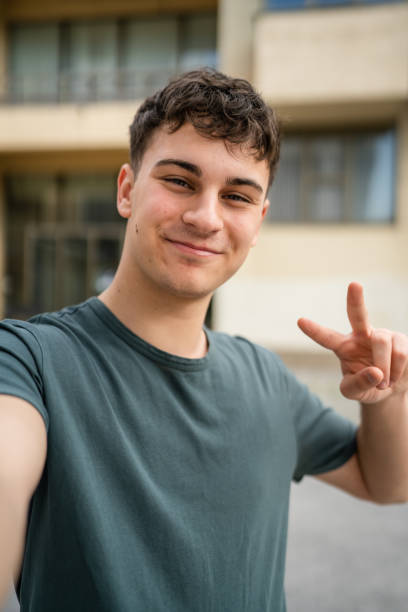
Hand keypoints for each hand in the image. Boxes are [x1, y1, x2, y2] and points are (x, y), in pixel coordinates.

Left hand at [297, 282, 407, 403]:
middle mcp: (361, 335)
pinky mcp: (402, 339)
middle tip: (354, 285)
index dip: (314, 330)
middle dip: (356, 300)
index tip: (300, 321)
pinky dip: (397, 371)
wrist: (391, 389)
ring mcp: (383, 335)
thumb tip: (376, 373)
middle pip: (358, 315)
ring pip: (382, 343)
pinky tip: (395, 375)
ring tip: (384, 382)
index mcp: (343, 346)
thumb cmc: (367, 387)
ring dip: (384, 369)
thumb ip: (357, 385)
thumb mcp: (354, 392)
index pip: (326, 338)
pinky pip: (400, 353)